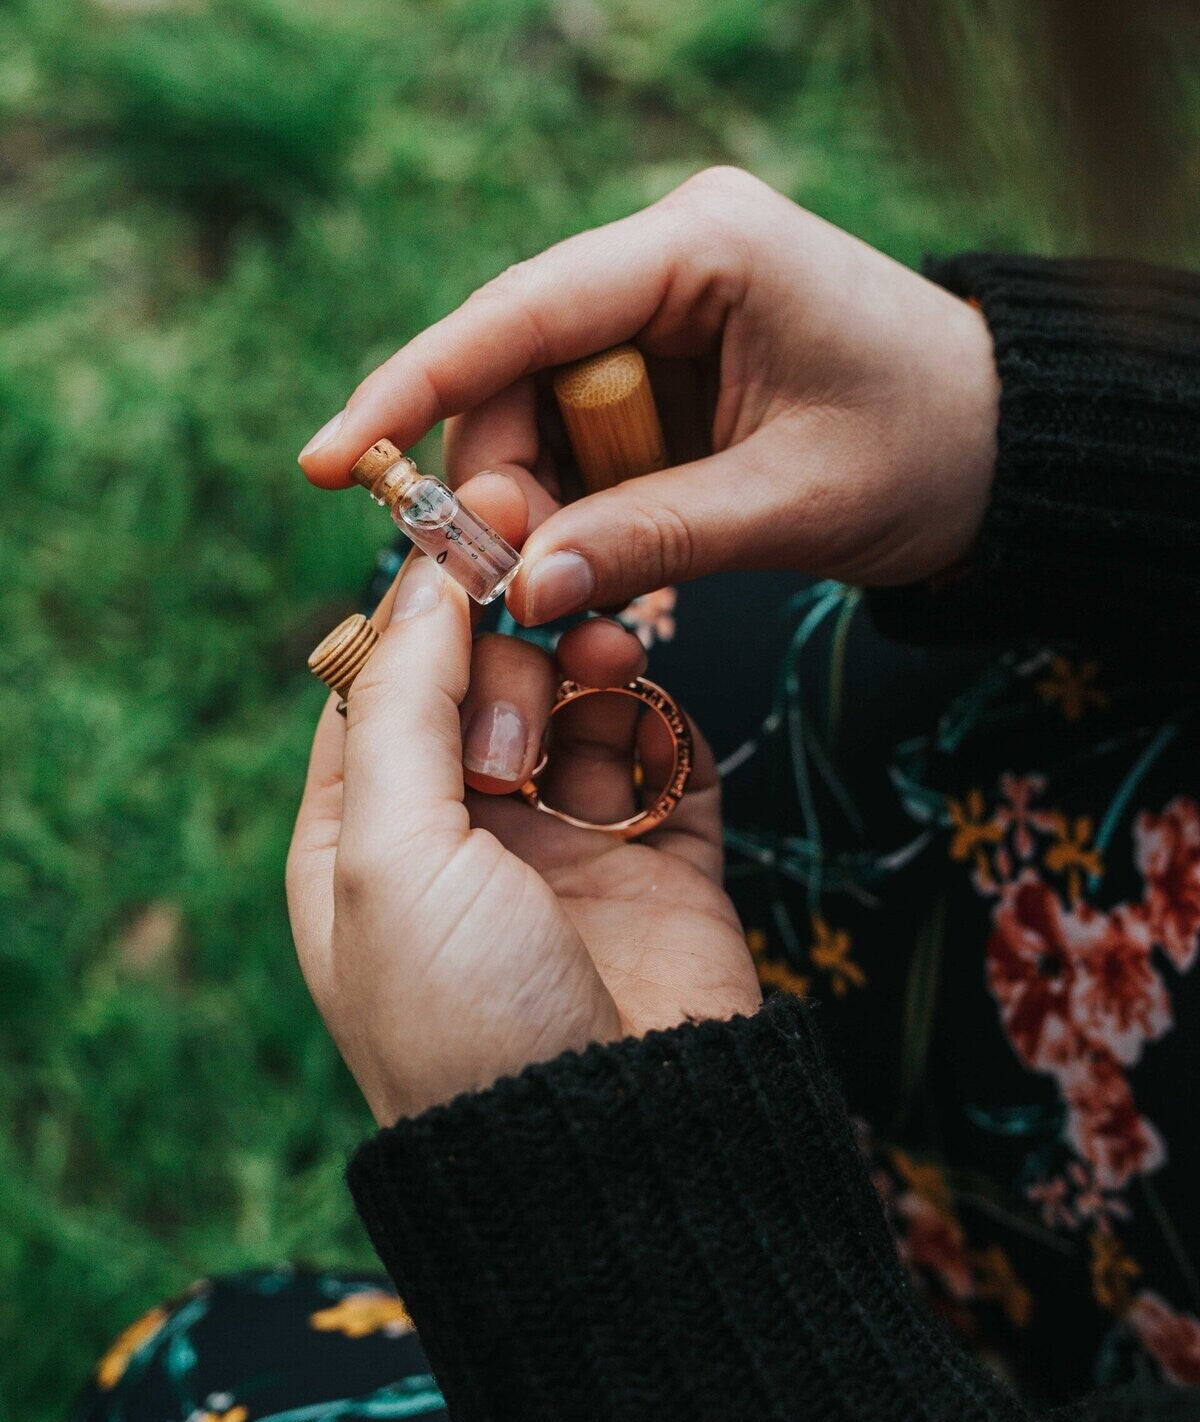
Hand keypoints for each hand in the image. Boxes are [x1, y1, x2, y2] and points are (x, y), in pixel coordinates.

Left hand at [286, 481, 759, 1123]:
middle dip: (503, 649)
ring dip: (583, 666)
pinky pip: (660, 751)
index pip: (377, 688)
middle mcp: (461, 841)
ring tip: (601, 654)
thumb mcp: (389, 857)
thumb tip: (412, 580)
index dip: (415, 610)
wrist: (620, 1151)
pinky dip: (655, 712)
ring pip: (574, 706)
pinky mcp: (660, 860)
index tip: (466, 532)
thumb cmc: (468, 1017)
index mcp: (365, 847)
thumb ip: (398, 707)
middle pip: (478, 683)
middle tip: (528, 642)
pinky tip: (646, 700)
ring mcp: (565, 849)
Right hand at [298, 166, 998, 623]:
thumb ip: (654, 539)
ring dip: (538, 512)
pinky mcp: (672, 372)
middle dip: (495, 483)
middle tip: (500, 588)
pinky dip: (579, 513)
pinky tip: (596, 568)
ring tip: (561, 598)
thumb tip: (522, 588)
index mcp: (705, 247)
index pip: (522, 312)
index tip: (328, 459)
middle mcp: (669, 261)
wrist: (1008, 454)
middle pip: (517, 372)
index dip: (415, 386)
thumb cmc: (931, 454)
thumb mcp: (792, 503)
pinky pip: (586, 442)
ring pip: (542, 416)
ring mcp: (667, 315)